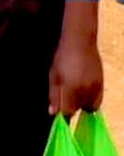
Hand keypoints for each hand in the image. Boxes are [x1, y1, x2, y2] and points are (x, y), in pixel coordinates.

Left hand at [48, 0, 102, 115]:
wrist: (80, 42)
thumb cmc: (62, 58)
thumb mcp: (53, 76)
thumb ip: (53, 95)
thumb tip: (53, 113)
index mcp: (69, 87)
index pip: (67, 112)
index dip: (62, 114)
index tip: (59, 112)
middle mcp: (84, 89)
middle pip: (78, 109)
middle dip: (71, 107)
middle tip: (66, 96)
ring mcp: (95, 86)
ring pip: (89, 106)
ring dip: (81, 104)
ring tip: (74, 92)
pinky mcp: (101, 83)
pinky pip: (97, 101)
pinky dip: (90, 100)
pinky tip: (83, 91)